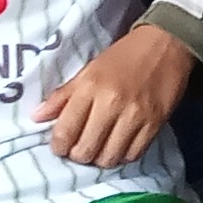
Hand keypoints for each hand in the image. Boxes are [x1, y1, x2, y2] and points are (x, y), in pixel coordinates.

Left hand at [33, 24, 196, 170]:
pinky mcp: (155, 124)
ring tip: (101, 147)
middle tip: (82, 146)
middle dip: (79, 154)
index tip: (62, 144)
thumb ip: (63, 95)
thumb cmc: (123, 56)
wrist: (166, 44)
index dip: (59, 146)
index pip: (65, 132)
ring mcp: (135, 115)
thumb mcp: (89, 70)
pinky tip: (121, 144)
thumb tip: (36, 117)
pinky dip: (124, 155)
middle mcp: (111, 103)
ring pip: (109, 158)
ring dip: (101, 157)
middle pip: (85, 151)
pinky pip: (133, 155)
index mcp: (90, 87)